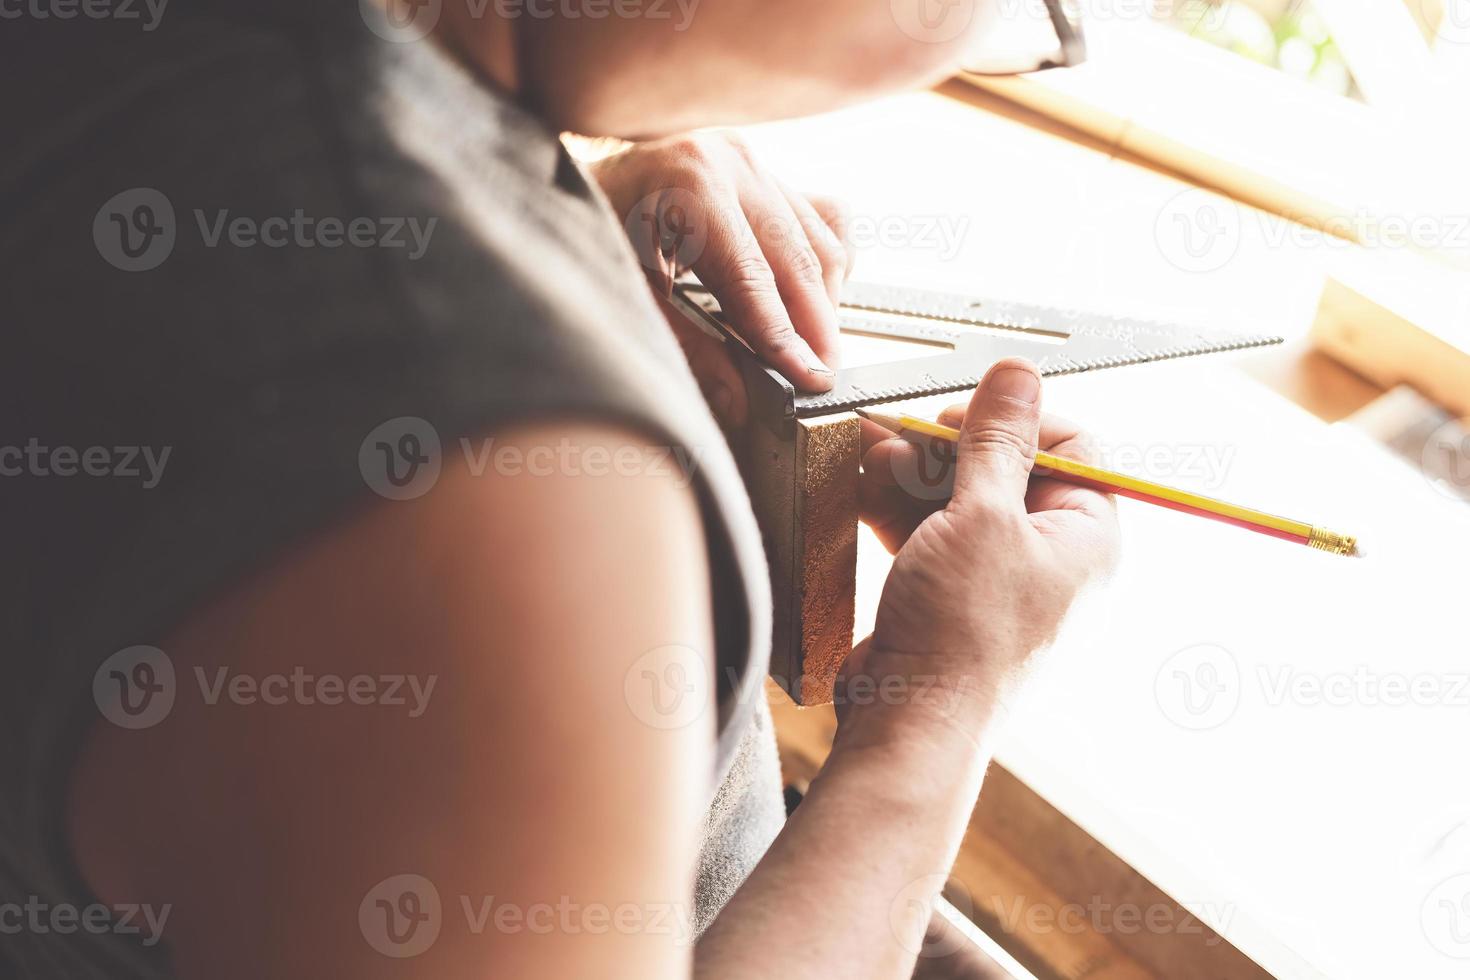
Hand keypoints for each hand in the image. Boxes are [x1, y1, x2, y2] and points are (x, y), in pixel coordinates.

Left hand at [591, 132, 852, 425]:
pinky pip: (823, 218)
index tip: (809, 380)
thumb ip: (687, 348)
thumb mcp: (627, 294)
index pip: (753, 277)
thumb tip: (739, 401)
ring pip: (821, 241)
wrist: (577, 182)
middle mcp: (731, 162)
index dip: (785, 336)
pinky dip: (825, 263)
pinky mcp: (765, 169)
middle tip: (822, 380)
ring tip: (814, 352)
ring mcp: (753, 161)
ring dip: (825, 302)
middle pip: (799, 260)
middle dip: (817, 328)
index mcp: (690, 183)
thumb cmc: (591, 231)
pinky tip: (811, 299)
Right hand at [851, 358, 1120, 733]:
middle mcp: (1050, 554)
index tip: (967, 415)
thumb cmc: (964, 631)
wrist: (911, 718)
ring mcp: (997, 576)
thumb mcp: (982, 515)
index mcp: (1087, 535)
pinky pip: (929, 532)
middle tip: (902, 432)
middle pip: (1007, 467)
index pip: (1073, 446)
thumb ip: (996, 439)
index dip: (1019, 420)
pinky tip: (860, 487)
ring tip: (868, 451)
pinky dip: (897, 508)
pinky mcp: (950, 593)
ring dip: (911, 473)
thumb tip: (1017, 374)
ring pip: (958, 498)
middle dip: (948, 446)